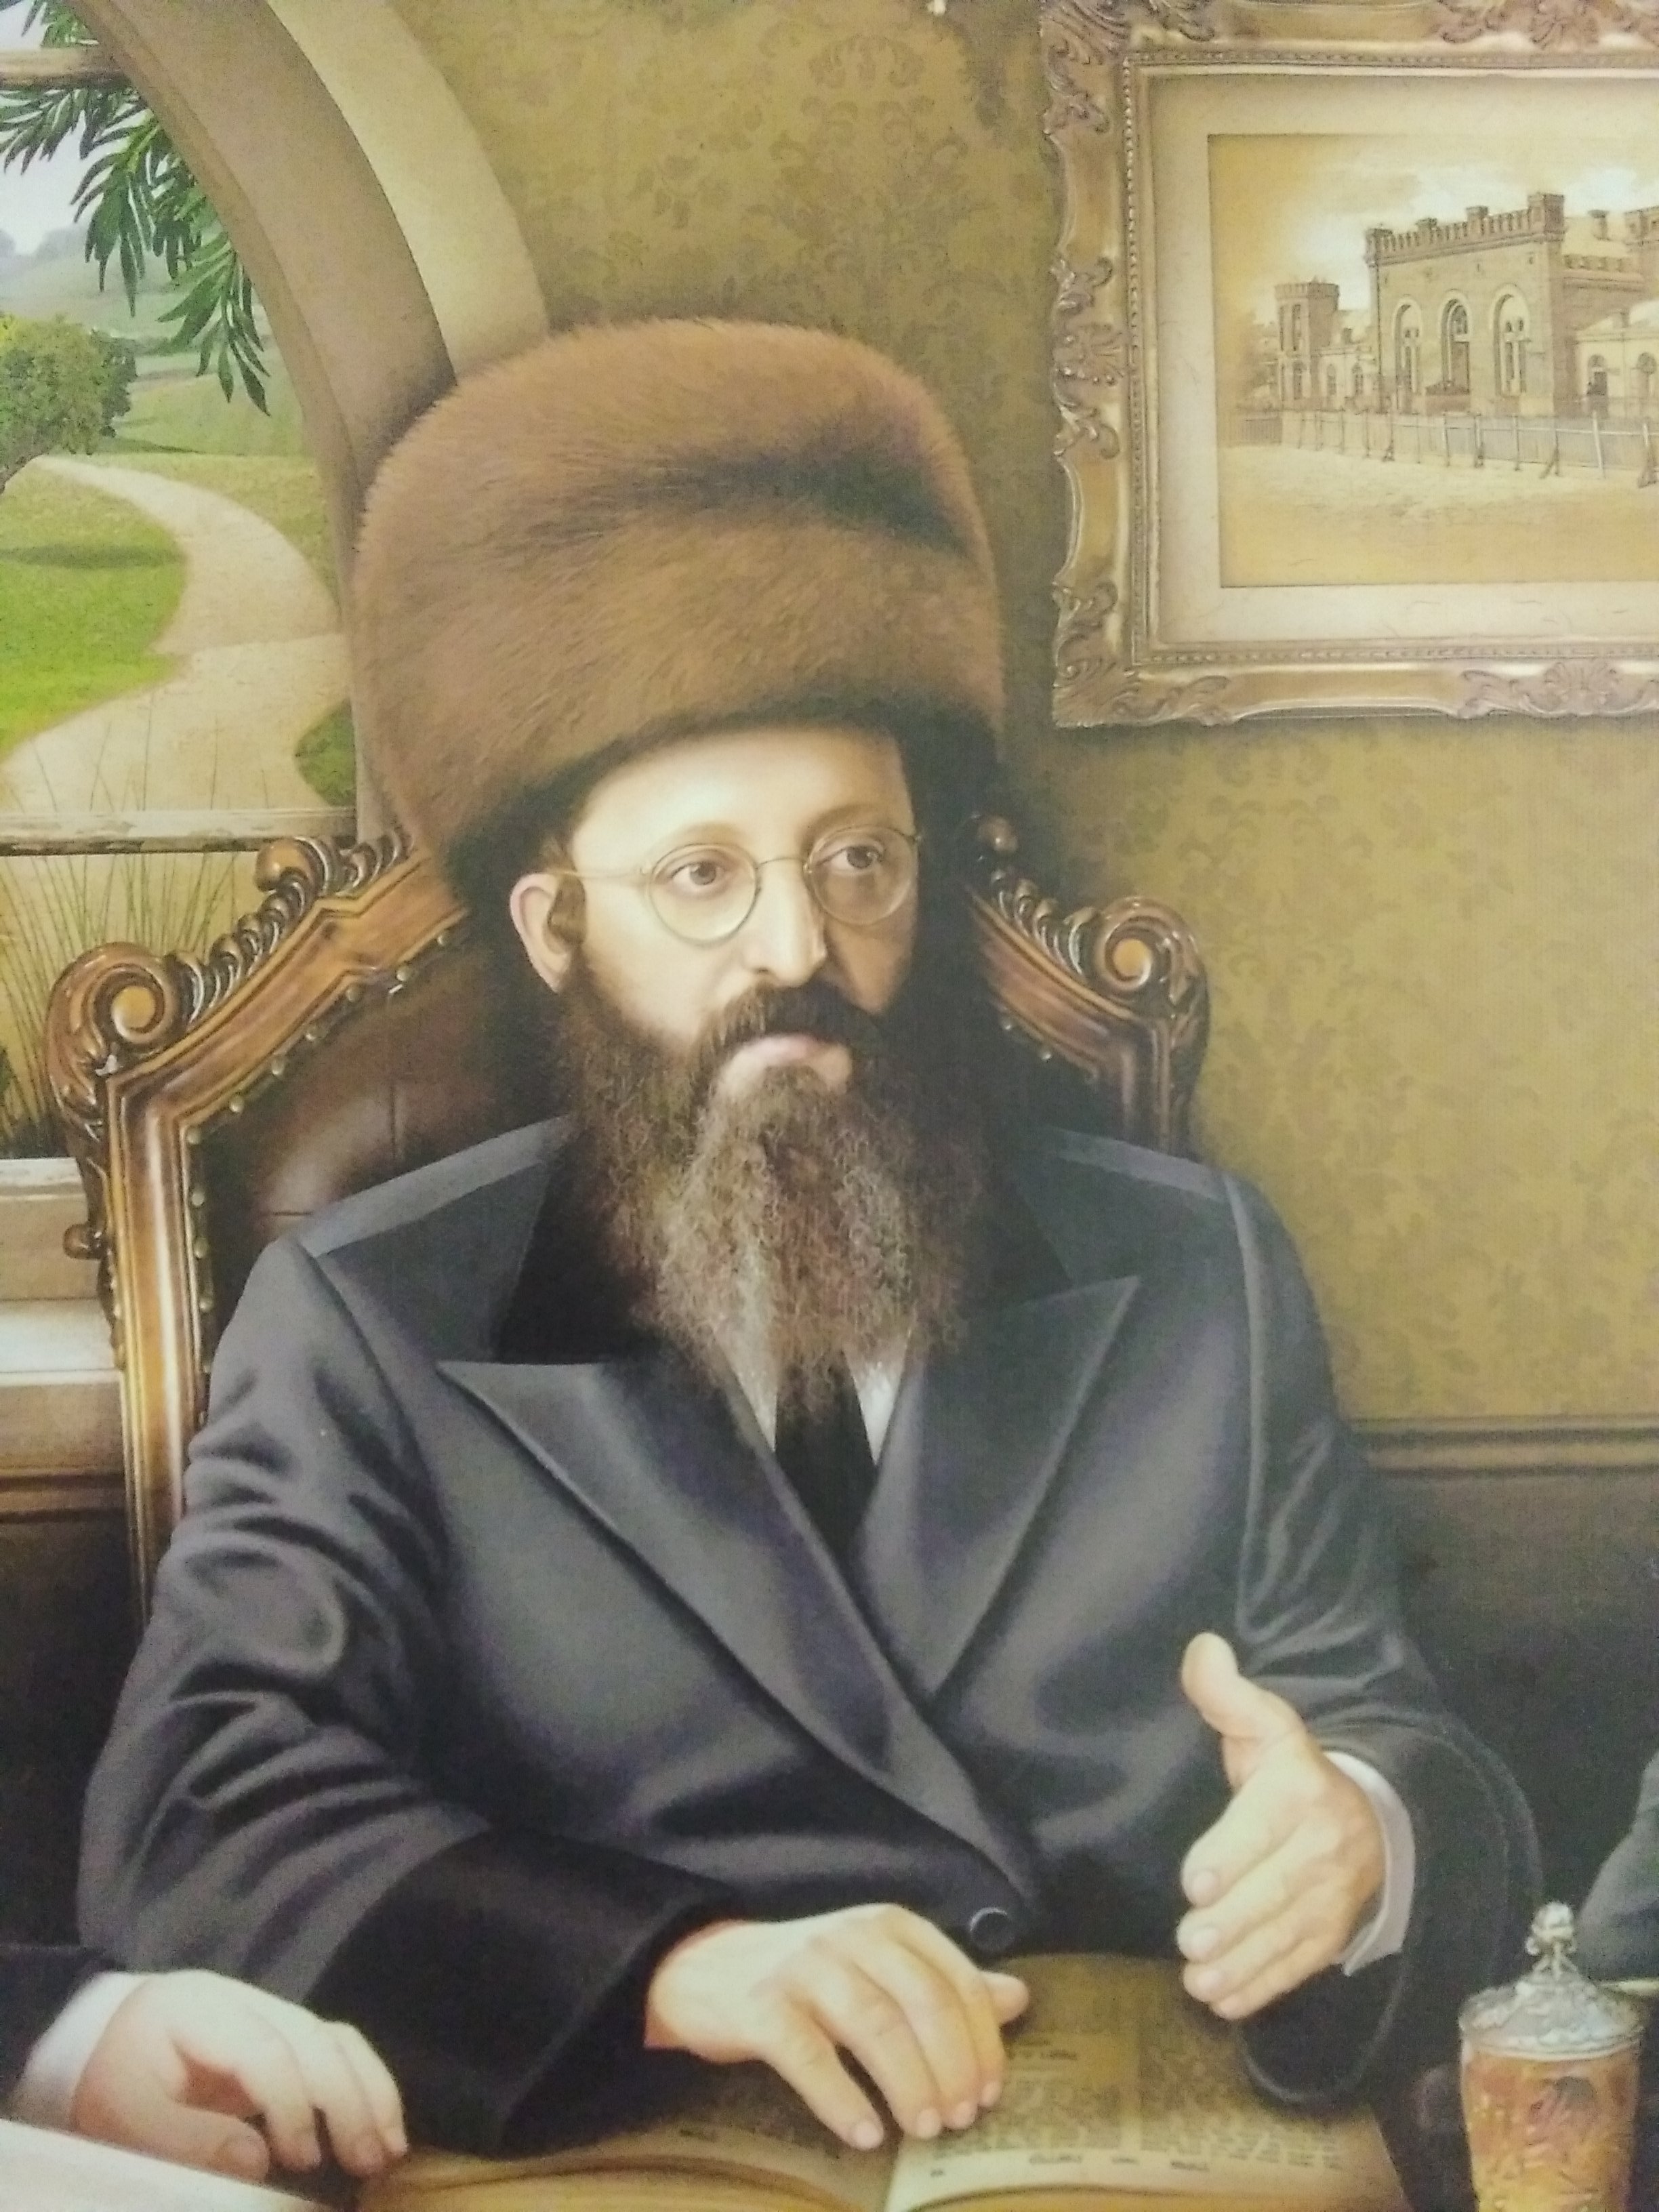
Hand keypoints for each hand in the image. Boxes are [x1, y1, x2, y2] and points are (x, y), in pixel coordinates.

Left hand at [71, 1971, 406, 2180]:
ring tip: (389, 2148)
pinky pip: (335, 2049)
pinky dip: (364, 2084)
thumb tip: (257, 2161)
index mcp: (204, 2011)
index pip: (265, 2050)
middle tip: (367, 2161)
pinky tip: (380, 2124)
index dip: (290, 2104)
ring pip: (337, 2037)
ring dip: (371, 2090)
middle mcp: (249, 2001)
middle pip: (315, 2037)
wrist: (105, 2037)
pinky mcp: (283, 2035)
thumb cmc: (111, 2078)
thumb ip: (184, 2136)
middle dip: (348, 2099)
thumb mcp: (124, 2114)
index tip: (300, 2161)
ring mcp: (271, 2013)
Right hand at [643, 1905, 1028, 2149]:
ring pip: (875, 2025)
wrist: (703, 1969)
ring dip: (909, 2084)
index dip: (983, 2041)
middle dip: (952, 2066)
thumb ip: (944, 1984)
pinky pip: (809, 2056)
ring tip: (925, 2129)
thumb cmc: (808, 1978)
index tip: (991, 2093)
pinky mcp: (761, 2005)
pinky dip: (843, 2099)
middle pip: (923, 2003)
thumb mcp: (880, 1969)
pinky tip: (865, 2135)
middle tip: (961, 2119)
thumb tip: (1019, 1998)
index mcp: (889, 1926)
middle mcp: (850, 1936)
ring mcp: (804, 1967)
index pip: (956, 1980)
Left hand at [1176, 1632, 1385, 2020]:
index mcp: (1301, 1789)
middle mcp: (1323, 1846)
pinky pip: (1300, 1965)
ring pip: (1288, 1935)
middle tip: (1192, 1939)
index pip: (1269, 1824)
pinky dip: (1264, 1987)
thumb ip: (1227, 1695)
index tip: (1197, 1881)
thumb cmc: (1293, 1772)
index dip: (1234, 1854)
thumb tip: (1203, 1650)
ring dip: (1243, 1963)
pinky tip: (1226, 2000)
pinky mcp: (1332, 1936)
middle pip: (1279, 1889)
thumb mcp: (1266, 1725)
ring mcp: (1332, 1897)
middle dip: (1236, 1919)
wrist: (1372, 1821)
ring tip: (1199, 1980)